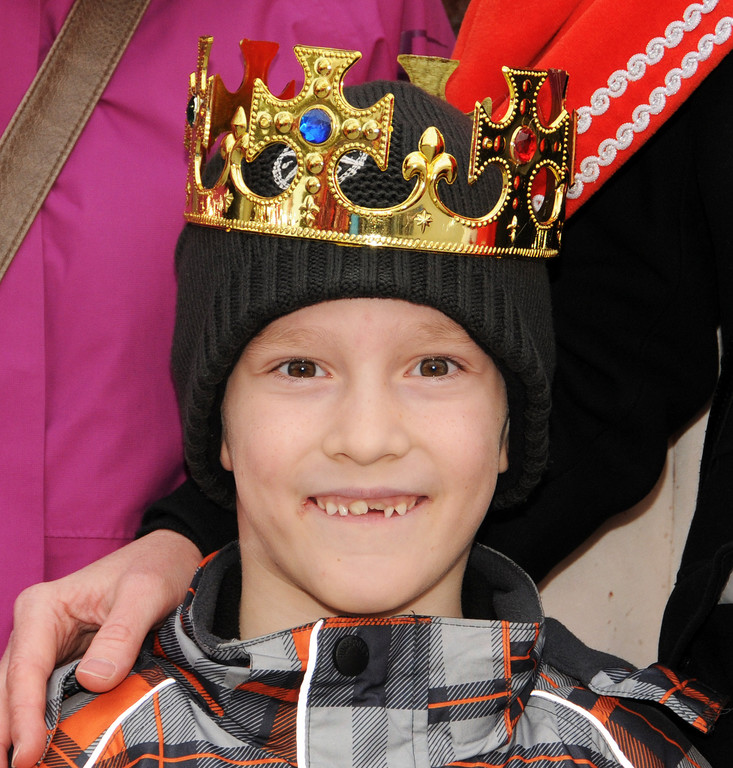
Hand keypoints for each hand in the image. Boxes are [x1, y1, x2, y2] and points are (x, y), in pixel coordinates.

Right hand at [0, 530, 200, 767]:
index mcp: (43, 608)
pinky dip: (42, 725)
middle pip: (9, 689)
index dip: (23, 718)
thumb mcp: (147, 592)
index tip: (27, 758)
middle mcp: (36, 628)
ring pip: (21, 697)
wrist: (172, 556)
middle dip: (6, 734)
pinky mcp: (65, 661)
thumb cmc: (158, 567)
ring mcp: (47, 647)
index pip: (25, 671)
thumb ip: (122, 634)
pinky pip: (47, 697)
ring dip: (19, 733)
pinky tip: (46, 753)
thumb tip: (93, 681)